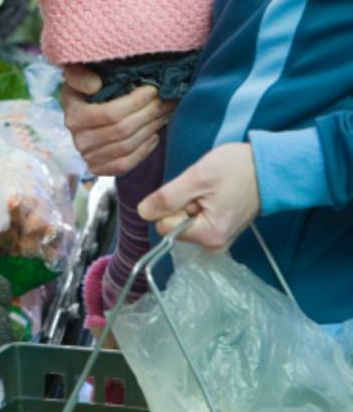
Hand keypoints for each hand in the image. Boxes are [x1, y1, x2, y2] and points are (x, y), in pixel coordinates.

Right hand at [61, 63, 175, 176]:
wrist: (80, 113)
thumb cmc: (84, 89)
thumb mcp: (77, 74)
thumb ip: (80, 75)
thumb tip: (95, 85)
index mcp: (74, 115)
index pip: (110, 113)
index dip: (135, 102)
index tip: (153, 90)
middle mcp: (79, 141)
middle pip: (122, 130)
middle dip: (149, 114)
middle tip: (166, 100)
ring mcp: (89, 158)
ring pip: (127, 147)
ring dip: (151, 129)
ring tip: (165, 113)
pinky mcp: (99, 169)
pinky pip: (126, 164)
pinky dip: (144, 150)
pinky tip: (155, 135)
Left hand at [138, 142, 259, 250]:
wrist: (268, 167)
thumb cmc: (237, 169)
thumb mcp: (198, 177)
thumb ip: (168, 197)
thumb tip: (143, 212)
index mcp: (208, 236)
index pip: (164, 225)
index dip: (173, 204)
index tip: (193, 191)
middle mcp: (213, 245)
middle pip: (174, 225)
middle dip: (183, 203)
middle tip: (205, 189)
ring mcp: (218, 239)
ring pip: (184, 220)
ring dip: (192, 202)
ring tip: (212, 190)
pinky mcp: (220, 230)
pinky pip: (196, 218)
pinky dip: (201, 204)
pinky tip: (216, 194)